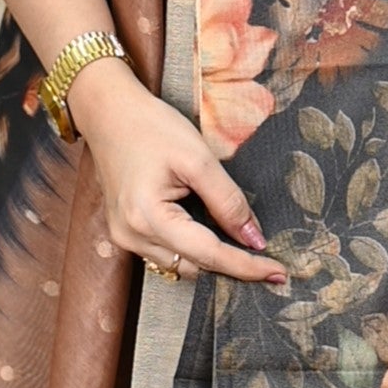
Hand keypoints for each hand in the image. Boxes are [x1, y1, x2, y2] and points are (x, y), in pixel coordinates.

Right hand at [72, 61, 286, 287]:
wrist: (109, 113)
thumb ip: (228, 201)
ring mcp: (125, 237)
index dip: (246, 267)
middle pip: (194, 268)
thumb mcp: (198, 158)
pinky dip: (194, 249)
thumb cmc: (150, 127)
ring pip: (181, 266)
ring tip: (246, 250)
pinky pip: (167, 253)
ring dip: (213, 260)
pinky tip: (215, 237)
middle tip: (269, 264)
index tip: (278, 274)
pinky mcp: (126, 232)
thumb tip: (254, 238)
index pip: (208, 255)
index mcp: (147, 218)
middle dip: (232, 267)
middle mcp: (132, 236)